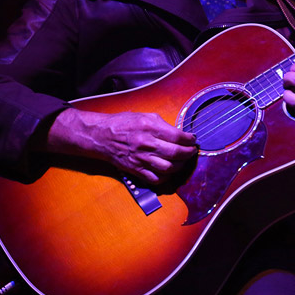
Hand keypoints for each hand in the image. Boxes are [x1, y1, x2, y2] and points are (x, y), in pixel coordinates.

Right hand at [48, 109, 196, 183]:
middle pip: (176, 153)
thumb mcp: (144, 116)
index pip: (178, 136)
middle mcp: (147, 144)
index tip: (193, 140)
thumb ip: (162, 125)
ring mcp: (141, 159)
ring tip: (182, 161)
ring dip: (180, 166)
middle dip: (189, 153)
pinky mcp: (136, 170)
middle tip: (192, 151)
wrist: (101, 136)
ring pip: (169, 168)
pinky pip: (156, 179)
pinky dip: (165, 177)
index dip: (189, 139)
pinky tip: (168, 171)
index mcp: (150, 127)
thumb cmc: (122, 124)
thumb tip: (178, 133)